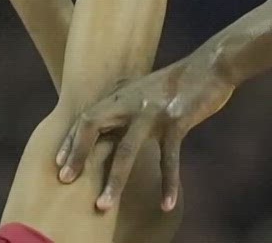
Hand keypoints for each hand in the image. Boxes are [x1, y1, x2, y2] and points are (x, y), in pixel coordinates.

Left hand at [54, 50, 234, 212]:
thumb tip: (107, 117)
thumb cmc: (177, 81)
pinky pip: (169, 158)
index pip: (87, 117)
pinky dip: (169, 183)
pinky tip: (167, 205)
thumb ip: (125, 100)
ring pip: (126, 150)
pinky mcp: (176, 121)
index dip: (72, 140)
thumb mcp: (144, 87)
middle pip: (94, 126)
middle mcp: (131, 102)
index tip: (60, 163)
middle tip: (66, 180)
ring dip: (114, 181)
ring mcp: (153, 112)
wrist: (210, 66)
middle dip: (78, 154)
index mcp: (122, 95)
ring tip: (104, 205)